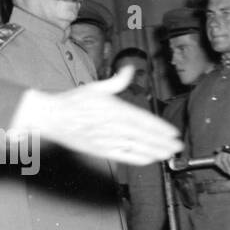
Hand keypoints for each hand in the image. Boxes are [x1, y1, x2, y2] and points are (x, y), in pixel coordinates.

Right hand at [15, 67, 182, 165]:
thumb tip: (128, 69)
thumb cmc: (73, 102)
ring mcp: (107, 140)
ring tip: (168, 154)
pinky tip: (148, 160)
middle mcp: (113, 126)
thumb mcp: (96, 87)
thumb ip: (116, 81)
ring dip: (154, 152)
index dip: (160, 128)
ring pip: (136, 148)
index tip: (173, 132)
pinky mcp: (100, 150)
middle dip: (162, 142)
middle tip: (177, 146)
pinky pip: (123, 156)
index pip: (143, 120)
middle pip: (143, 136)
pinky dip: (137, 158)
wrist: (52, 117)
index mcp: (114, 109)